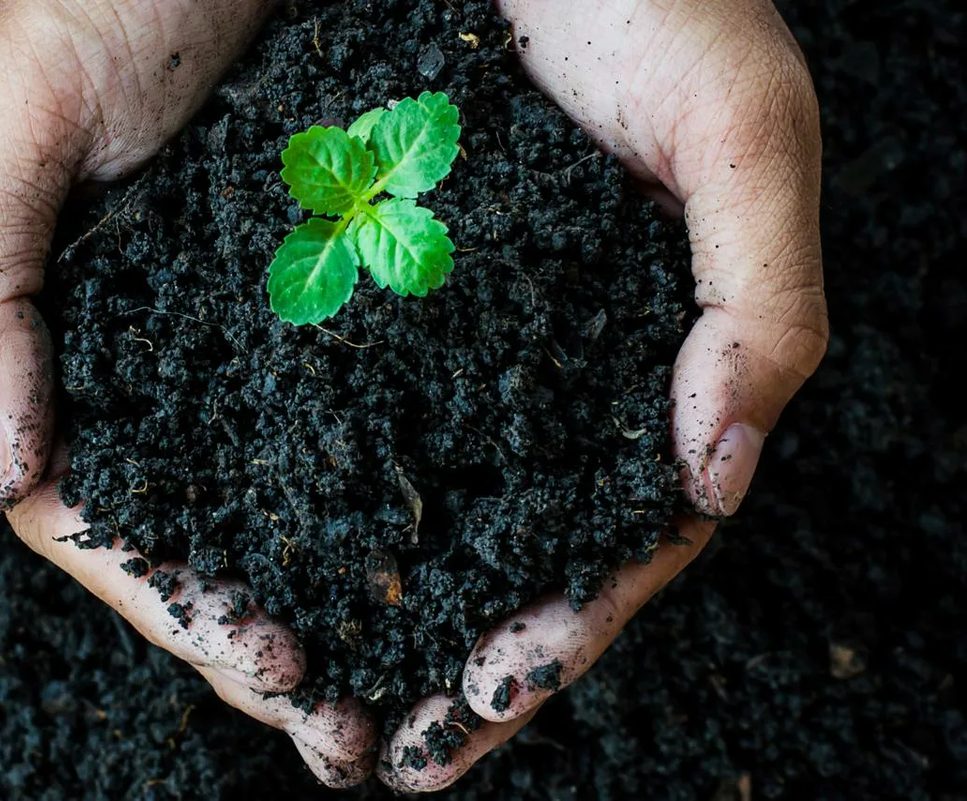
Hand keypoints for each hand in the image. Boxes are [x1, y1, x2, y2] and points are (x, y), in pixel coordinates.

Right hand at [0, 0, 374, 785]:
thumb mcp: (7, 104)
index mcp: (63, 334)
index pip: (105, 512)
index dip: (176, 605)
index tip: (272, 676)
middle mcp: (155, 348)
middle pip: (205, 525)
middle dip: (269, 636)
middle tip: (352, 728)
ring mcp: (249, 323)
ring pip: (282, 487)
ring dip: (337, 586)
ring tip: (408, 678)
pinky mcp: (332, 277)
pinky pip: (359, 404)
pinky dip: (387, 482)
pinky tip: (446, 540)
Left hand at [379, 0, 827, 789]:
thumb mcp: (741, 127)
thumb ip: (763, 298)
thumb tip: (719, 468)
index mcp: (649, 355)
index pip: (621, 530)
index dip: (565, 623)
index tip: (487, 701)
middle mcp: (552, 365)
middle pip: (509, 541)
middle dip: (455, 658)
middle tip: (388, 757)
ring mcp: (467, 335)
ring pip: (427, 500)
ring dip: (376, 604)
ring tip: (319, 701)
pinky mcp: (384, 289)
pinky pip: (347, 410)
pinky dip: (316, 495)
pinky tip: (270, 555)